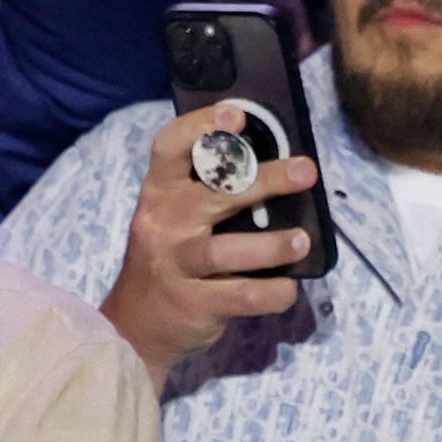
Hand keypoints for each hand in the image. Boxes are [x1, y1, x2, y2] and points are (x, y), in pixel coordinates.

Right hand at [102, 104, 316, 368]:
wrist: (136, 325)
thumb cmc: (168, 258)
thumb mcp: (173, 217)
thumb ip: (207, 192)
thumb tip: (274, 163)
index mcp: (159, 193)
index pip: (168, 148)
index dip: (201, 126)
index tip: (238, 115)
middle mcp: (164, 224)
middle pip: (214, 195)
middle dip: (264, 180)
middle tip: (305, 170)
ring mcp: (176, 265)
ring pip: (224, 252)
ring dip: (270, 246)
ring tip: (302, 240)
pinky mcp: (194, 304)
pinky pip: (240, 297)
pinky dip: (272, 292)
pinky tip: (290, 287)